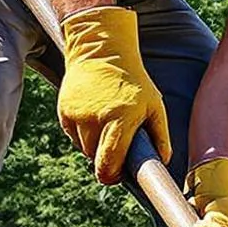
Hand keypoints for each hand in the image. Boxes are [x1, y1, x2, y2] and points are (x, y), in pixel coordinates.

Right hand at [56, 7, 171, 182]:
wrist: (101, 51)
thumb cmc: (133, 81)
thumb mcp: (154, 104)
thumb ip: (160, 135)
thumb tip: (163, 161)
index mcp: (119, 120)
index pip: (108, 165)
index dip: (112, 176)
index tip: (117, 174)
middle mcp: (95, 119)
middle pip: (95, 159)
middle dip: (105, 158)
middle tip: (116, 144)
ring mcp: (77, 115)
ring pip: (83, 148)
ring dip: (94, 144)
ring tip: (106, 123)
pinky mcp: (64, 111)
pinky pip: (73, 135)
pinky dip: (82, 132)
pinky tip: (93, 115)